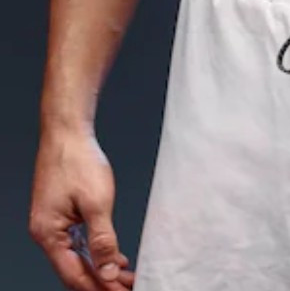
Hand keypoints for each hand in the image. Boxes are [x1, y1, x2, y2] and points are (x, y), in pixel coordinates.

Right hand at [29, 128, 134, 288]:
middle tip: (127, 287)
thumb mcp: (96, 202)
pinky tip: (114, 256)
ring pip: (77, 257)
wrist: (67, 131)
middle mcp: (46, 232)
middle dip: (102, 281)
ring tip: (126, 276)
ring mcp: (52, 223)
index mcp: (49, 234)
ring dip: (101, 268)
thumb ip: (102, 239)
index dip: (100, 288)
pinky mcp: (60, 214)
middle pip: (74, 270)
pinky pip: (77, 242)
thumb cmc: (77, 160)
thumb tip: (109, 270)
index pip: (75, 275)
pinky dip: (95, 252)